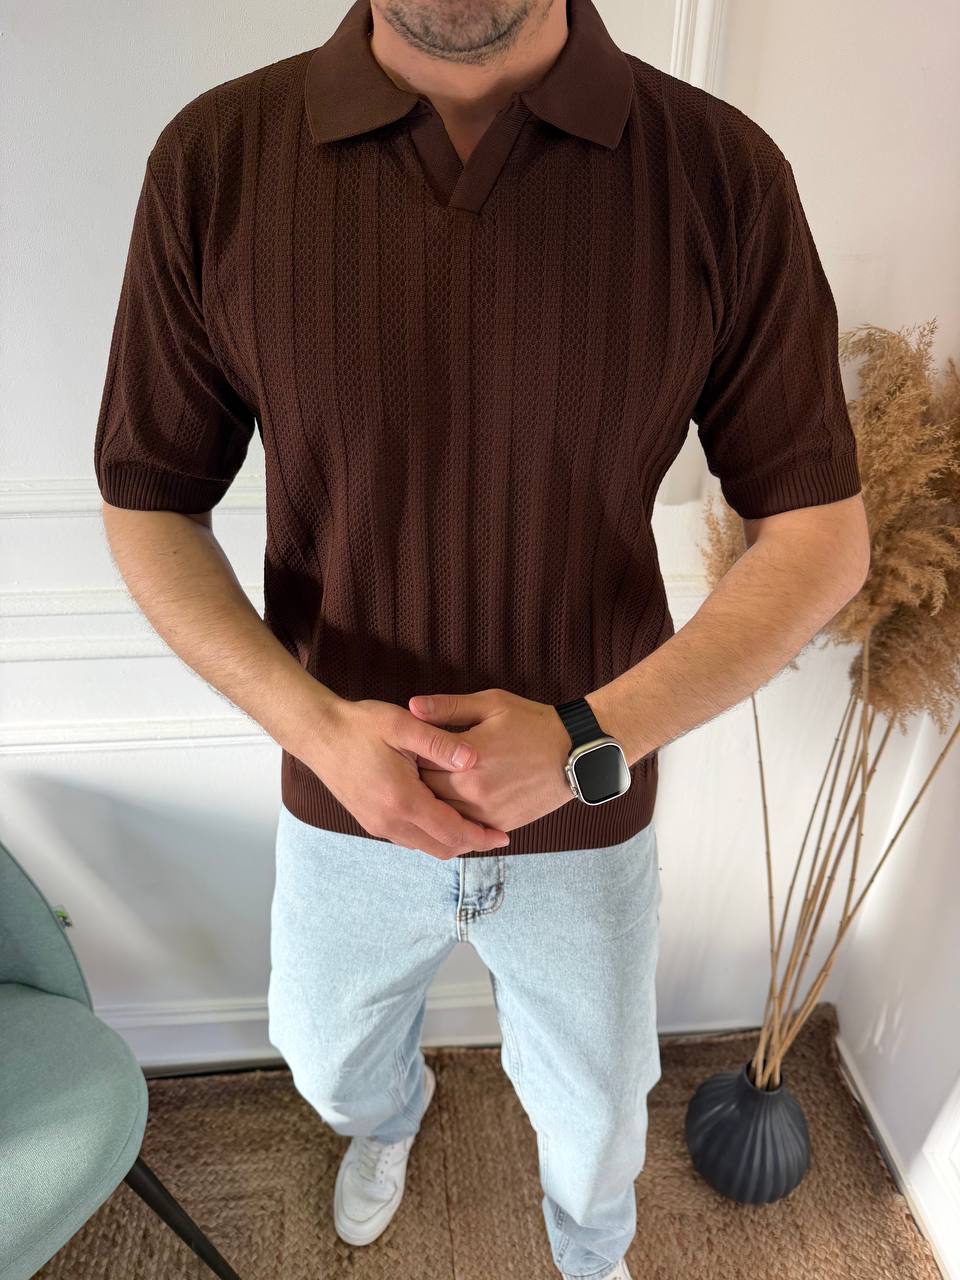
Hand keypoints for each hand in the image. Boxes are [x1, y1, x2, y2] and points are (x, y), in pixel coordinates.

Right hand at [300, 697, 511, 858]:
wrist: (319, 733)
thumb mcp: (403, 725)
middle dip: (470, 844)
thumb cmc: (361, 725)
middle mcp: (389, 821)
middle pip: (440, 847)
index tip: (504, 836)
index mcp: (402, 800)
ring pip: (424, 847)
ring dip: (450, 841)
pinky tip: (444, 818)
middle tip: (495, 835)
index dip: (481, 837)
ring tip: (475, 827)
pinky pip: (409, 839)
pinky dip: (432, 836)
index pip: (451, 831)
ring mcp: (378, 824)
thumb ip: (440, 743)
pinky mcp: (371, 821)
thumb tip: (473, 759)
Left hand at [408, 689, 574, 834]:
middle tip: (410, 771)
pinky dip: (453, 819)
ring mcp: (486, 812)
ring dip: (432, 804)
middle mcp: (473, 791)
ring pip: (442, 816)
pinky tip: (449, 805)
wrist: (575, 752)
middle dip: (416, 783)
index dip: (408, 758)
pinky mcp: (500, 825)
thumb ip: (448, 707)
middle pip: (425, 794)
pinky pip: (465, 829)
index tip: (406, 750)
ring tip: (427, 787)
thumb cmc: (533, 723)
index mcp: (466, 759)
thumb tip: (412, 706)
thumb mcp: (491, 704)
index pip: (418, 765)